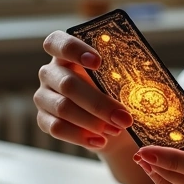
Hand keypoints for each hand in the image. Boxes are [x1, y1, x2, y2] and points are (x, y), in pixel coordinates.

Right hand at [35, 31, 133, 150]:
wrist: (112, 124)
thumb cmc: (116, 93)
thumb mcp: (119, 80)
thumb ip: (121, 75)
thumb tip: (141, 85)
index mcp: (65, 53)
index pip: (57, 42)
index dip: (74, 50)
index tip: (98, 62)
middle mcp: (50, 72)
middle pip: (67, 84)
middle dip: (99, 102)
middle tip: (124, 117)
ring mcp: (44, 96)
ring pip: (62, 108)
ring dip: (92, 121)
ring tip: (116, 129)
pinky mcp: (43, 119)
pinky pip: (57, 128)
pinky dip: (80, 136)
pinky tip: (101, 141)